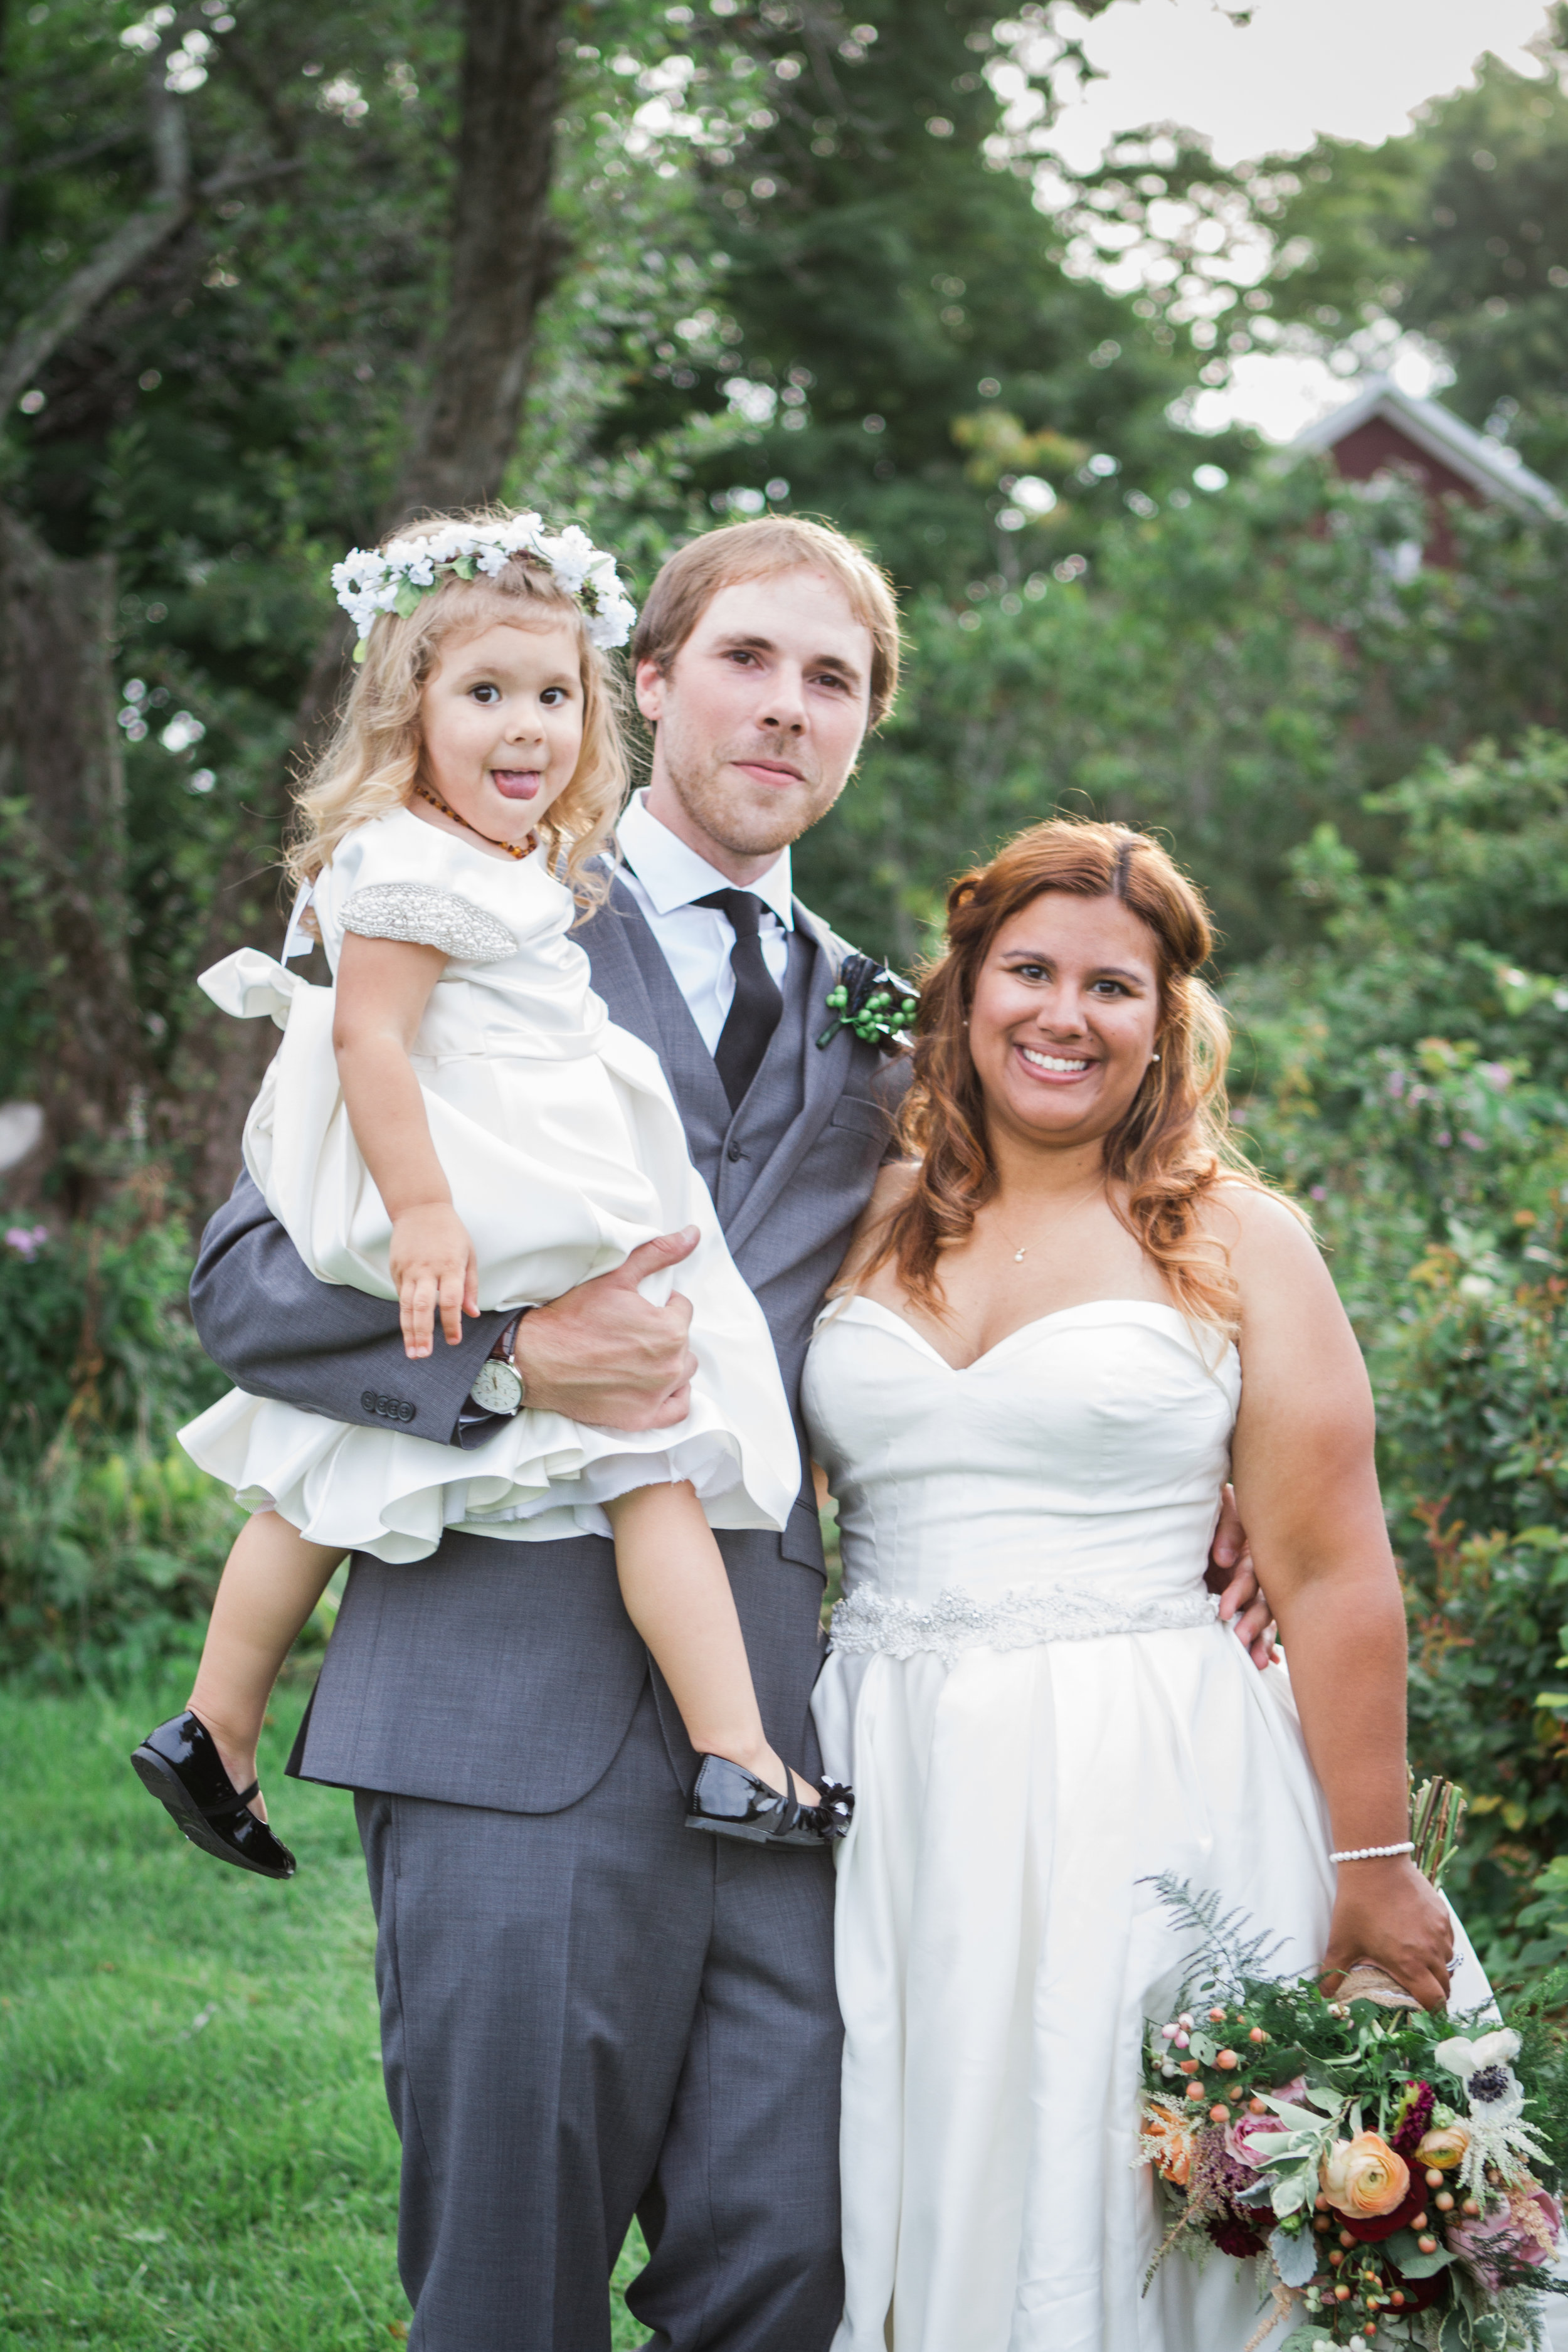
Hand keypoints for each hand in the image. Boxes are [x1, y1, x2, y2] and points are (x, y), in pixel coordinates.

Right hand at [390, 1202, 478, 1357]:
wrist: (420, 1207)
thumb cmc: (450, 1232)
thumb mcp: (468, 1254)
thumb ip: (470, 1286)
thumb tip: (472, 1314)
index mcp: (450, 1266)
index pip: (450, 1301)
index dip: (451, 1323)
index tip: (454, 1341)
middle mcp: (427, 1269)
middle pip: (423, 1306)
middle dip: (423, 1333)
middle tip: (423, 1355)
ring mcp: (408, 1269)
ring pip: (405, 1305)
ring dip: (408, 1331)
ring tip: (412, 1352)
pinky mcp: (396, 1268)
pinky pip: (400, 1294)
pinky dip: (405, 1312)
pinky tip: (408, 1329)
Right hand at [511, 1228, 700, 1430]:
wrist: (536, 1359)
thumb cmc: (572, 1318)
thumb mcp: (616, 1276)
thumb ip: (659, 1253)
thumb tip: (692, 1234)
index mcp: (669, 1330)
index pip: (682, 1310)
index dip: (660, 1306)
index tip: (637, 1309)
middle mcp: (670, 1366)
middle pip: (682, 1342)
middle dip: (663, 1333)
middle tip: (631, 1330)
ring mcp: (657, 1396)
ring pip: (683, 1373)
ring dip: (670, 1362)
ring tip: (640, 1354)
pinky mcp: (641, 1418)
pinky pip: (677, 1410)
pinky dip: (672, 1396)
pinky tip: (657, 1384)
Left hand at [1206, 1484, 1278, 1670]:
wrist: (1205, 1507)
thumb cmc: (1216, 1506)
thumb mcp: (1223, 1507)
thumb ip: (1227, 1528)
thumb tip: (1224, 1559)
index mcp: (1256, 1550)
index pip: (1252, 1575)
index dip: (1240, 1592)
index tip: (1223, 1610)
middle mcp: (1260, 1573)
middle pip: (1263, 1601)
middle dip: (1253, 1624)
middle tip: (1240, 1642)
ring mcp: (1255, 1589)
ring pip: (1264, 1616)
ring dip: (1261, 1639)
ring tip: (1257, 1663)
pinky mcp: (1245, 1601)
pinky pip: (1260, 1624)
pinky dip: (1265, 1642)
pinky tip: (1274, 1664)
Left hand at [1321, 1855, 1454, 2011]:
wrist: (1375, 1863)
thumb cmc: (1357, 1905)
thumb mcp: (1341, 1942)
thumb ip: (1332, 1973)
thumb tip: (1322, 1997)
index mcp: (1410, 1965)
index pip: (1434, 2002)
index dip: (1432, 2013)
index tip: (1423, 2014)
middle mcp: (1431, 1952)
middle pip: (1445, 1986)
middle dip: (1435, 1993)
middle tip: (1420, 1992)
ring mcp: (1440, 1932)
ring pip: (1448, 1962)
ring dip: (1437, 1969)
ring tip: (1419, 1965)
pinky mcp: (1443, 1914)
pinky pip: (1448, 1940)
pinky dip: (1440, 1947)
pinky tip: (1422, 1941)